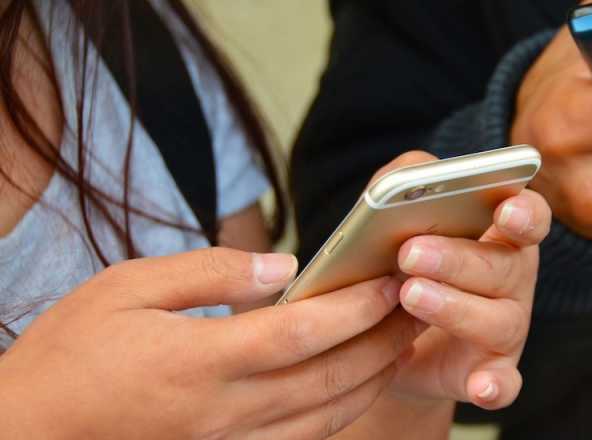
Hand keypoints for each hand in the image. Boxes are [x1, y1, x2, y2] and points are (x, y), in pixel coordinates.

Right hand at [0, 248, 423, 438]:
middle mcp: (224, 410)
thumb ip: (209, 272)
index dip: (355, 307)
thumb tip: (281, 266)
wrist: (27, 434)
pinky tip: (356, 384)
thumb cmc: (70, 353)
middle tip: (417, 306)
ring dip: (373, 379)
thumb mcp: (126, 287)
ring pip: (325, 417)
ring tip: (401, 341)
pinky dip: (340, 412)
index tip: (389, 279)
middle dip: (382, 341)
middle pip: (329, 377)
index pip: (302, 332)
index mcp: (200, 360)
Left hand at [358, 152, 551, 411]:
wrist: (384, 337)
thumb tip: (416, 172)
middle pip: (505, 267)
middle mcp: (513, 281)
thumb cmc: (400, 263)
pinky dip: (496, 386)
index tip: (504, 209)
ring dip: (456, 308)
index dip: (522, 212)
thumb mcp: (396, 217)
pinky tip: (480, 386)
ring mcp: (507, 329)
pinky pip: (503, 383)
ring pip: (498, 320)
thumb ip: (406, 182)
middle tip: (410, 252)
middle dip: (459, 258)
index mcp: (501, 236)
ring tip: (409, 295)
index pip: (529, 217)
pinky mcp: (491, 373)